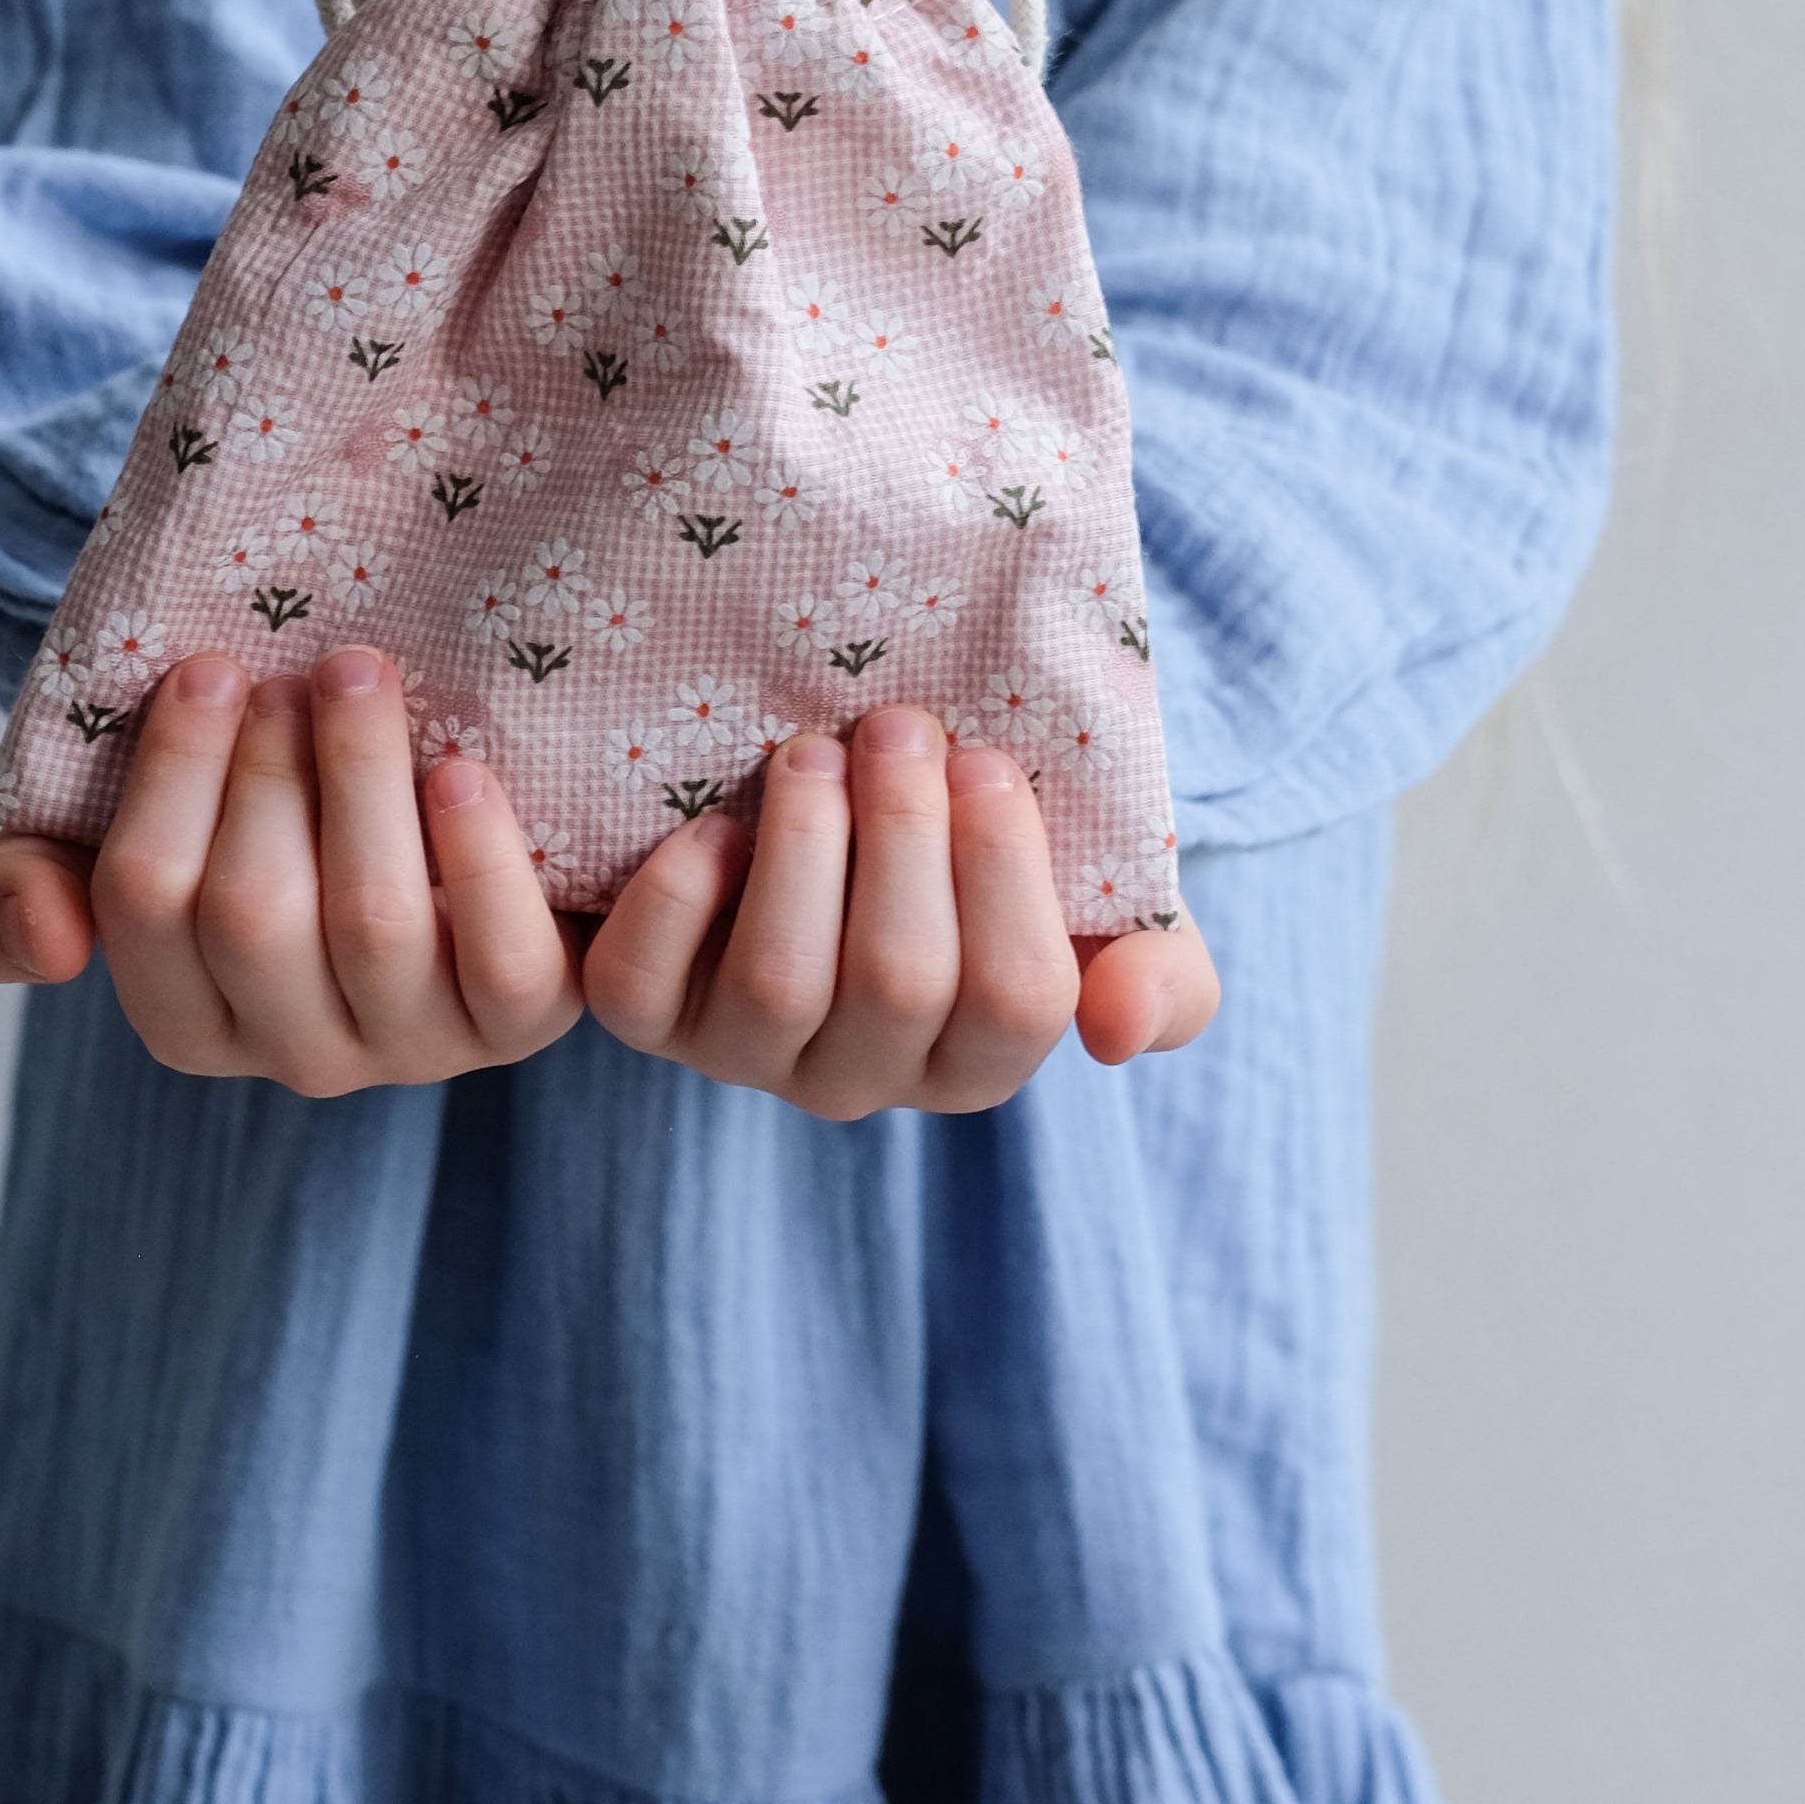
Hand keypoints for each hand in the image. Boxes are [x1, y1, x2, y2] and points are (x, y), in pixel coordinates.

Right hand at [0, 648, 584, 1094]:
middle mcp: (296, 1053)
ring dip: (363, 781)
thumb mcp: (114, 841)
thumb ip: (16, 896)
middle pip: (254, 915)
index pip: (144, 903)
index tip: (209, 665)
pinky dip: (485, 866)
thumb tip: (47, 938)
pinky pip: (510, 971)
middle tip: (298, 667)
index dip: (173, 775)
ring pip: (375, 929)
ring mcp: (416, 1046)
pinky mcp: (523, 1024)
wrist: (420, 815)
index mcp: (187, 1013)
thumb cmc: (253, 819)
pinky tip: (463, 770)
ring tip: (361, 674)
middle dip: (269, 771)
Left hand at [581, 705, 1218, 1118]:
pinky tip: (712, 822)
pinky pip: (644, 986)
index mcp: (978, 1057)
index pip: (1019, 999)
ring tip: (814, 750)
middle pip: (900, 982)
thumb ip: (1160, 972)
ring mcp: (745, 1052)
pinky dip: (678, 897)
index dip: (1004, 871)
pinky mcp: (646, 1014)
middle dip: (905, 835)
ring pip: (780, 984)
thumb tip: (1117, 1027)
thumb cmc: (978, 853)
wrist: (840, 815)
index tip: (988, 758)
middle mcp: (861, 1078)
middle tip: (901, 725)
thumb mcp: (1098, 902)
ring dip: (803, 847)